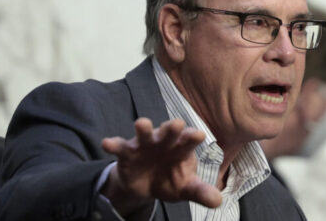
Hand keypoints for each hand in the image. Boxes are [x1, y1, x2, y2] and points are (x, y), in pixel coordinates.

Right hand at [101, 118, 221, 215]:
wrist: (145, 185)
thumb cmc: (171, 179)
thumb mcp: (186, 188)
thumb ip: (200, 192)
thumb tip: (218, 201)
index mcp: (182, 148)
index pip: (189, 141)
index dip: (192, 137)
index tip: (198, 135)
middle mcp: (164, 142)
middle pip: (169, 132)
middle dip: (171, 128)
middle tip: (176, 124)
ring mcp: (145, 145)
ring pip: (144, 134)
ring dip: (144, 128)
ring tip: (142, 123)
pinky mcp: (127, 152)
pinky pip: (119, 146)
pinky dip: (113, 144)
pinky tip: (107, 143)